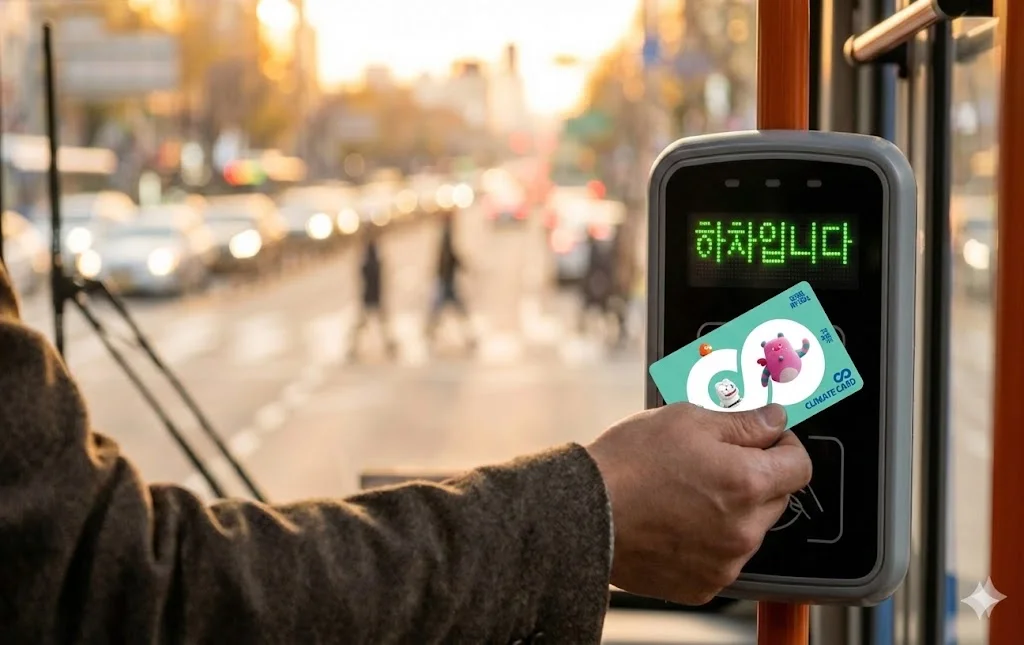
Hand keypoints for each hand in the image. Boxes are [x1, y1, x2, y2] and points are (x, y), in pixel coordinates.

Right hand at [585, 403, 811, 604]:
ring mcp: (724, 562)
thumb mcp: (687, 419)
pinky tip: (676, 520)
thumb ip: (742, 421)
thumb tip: (775, 420)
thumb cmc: (628, 464)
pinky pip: (722, 558)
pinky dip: (708, 541)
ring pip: (748, 529)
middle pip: (776, 498)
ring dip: (731, 511)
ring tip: (684, 492)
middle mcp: (744, 529)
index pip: (800, 465)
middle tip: (711, 462)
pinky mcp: (703, 585)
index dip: (784, 446)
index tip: (767, 441)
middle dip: (755, 477)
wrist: (583, 513)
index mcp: (747, 483)